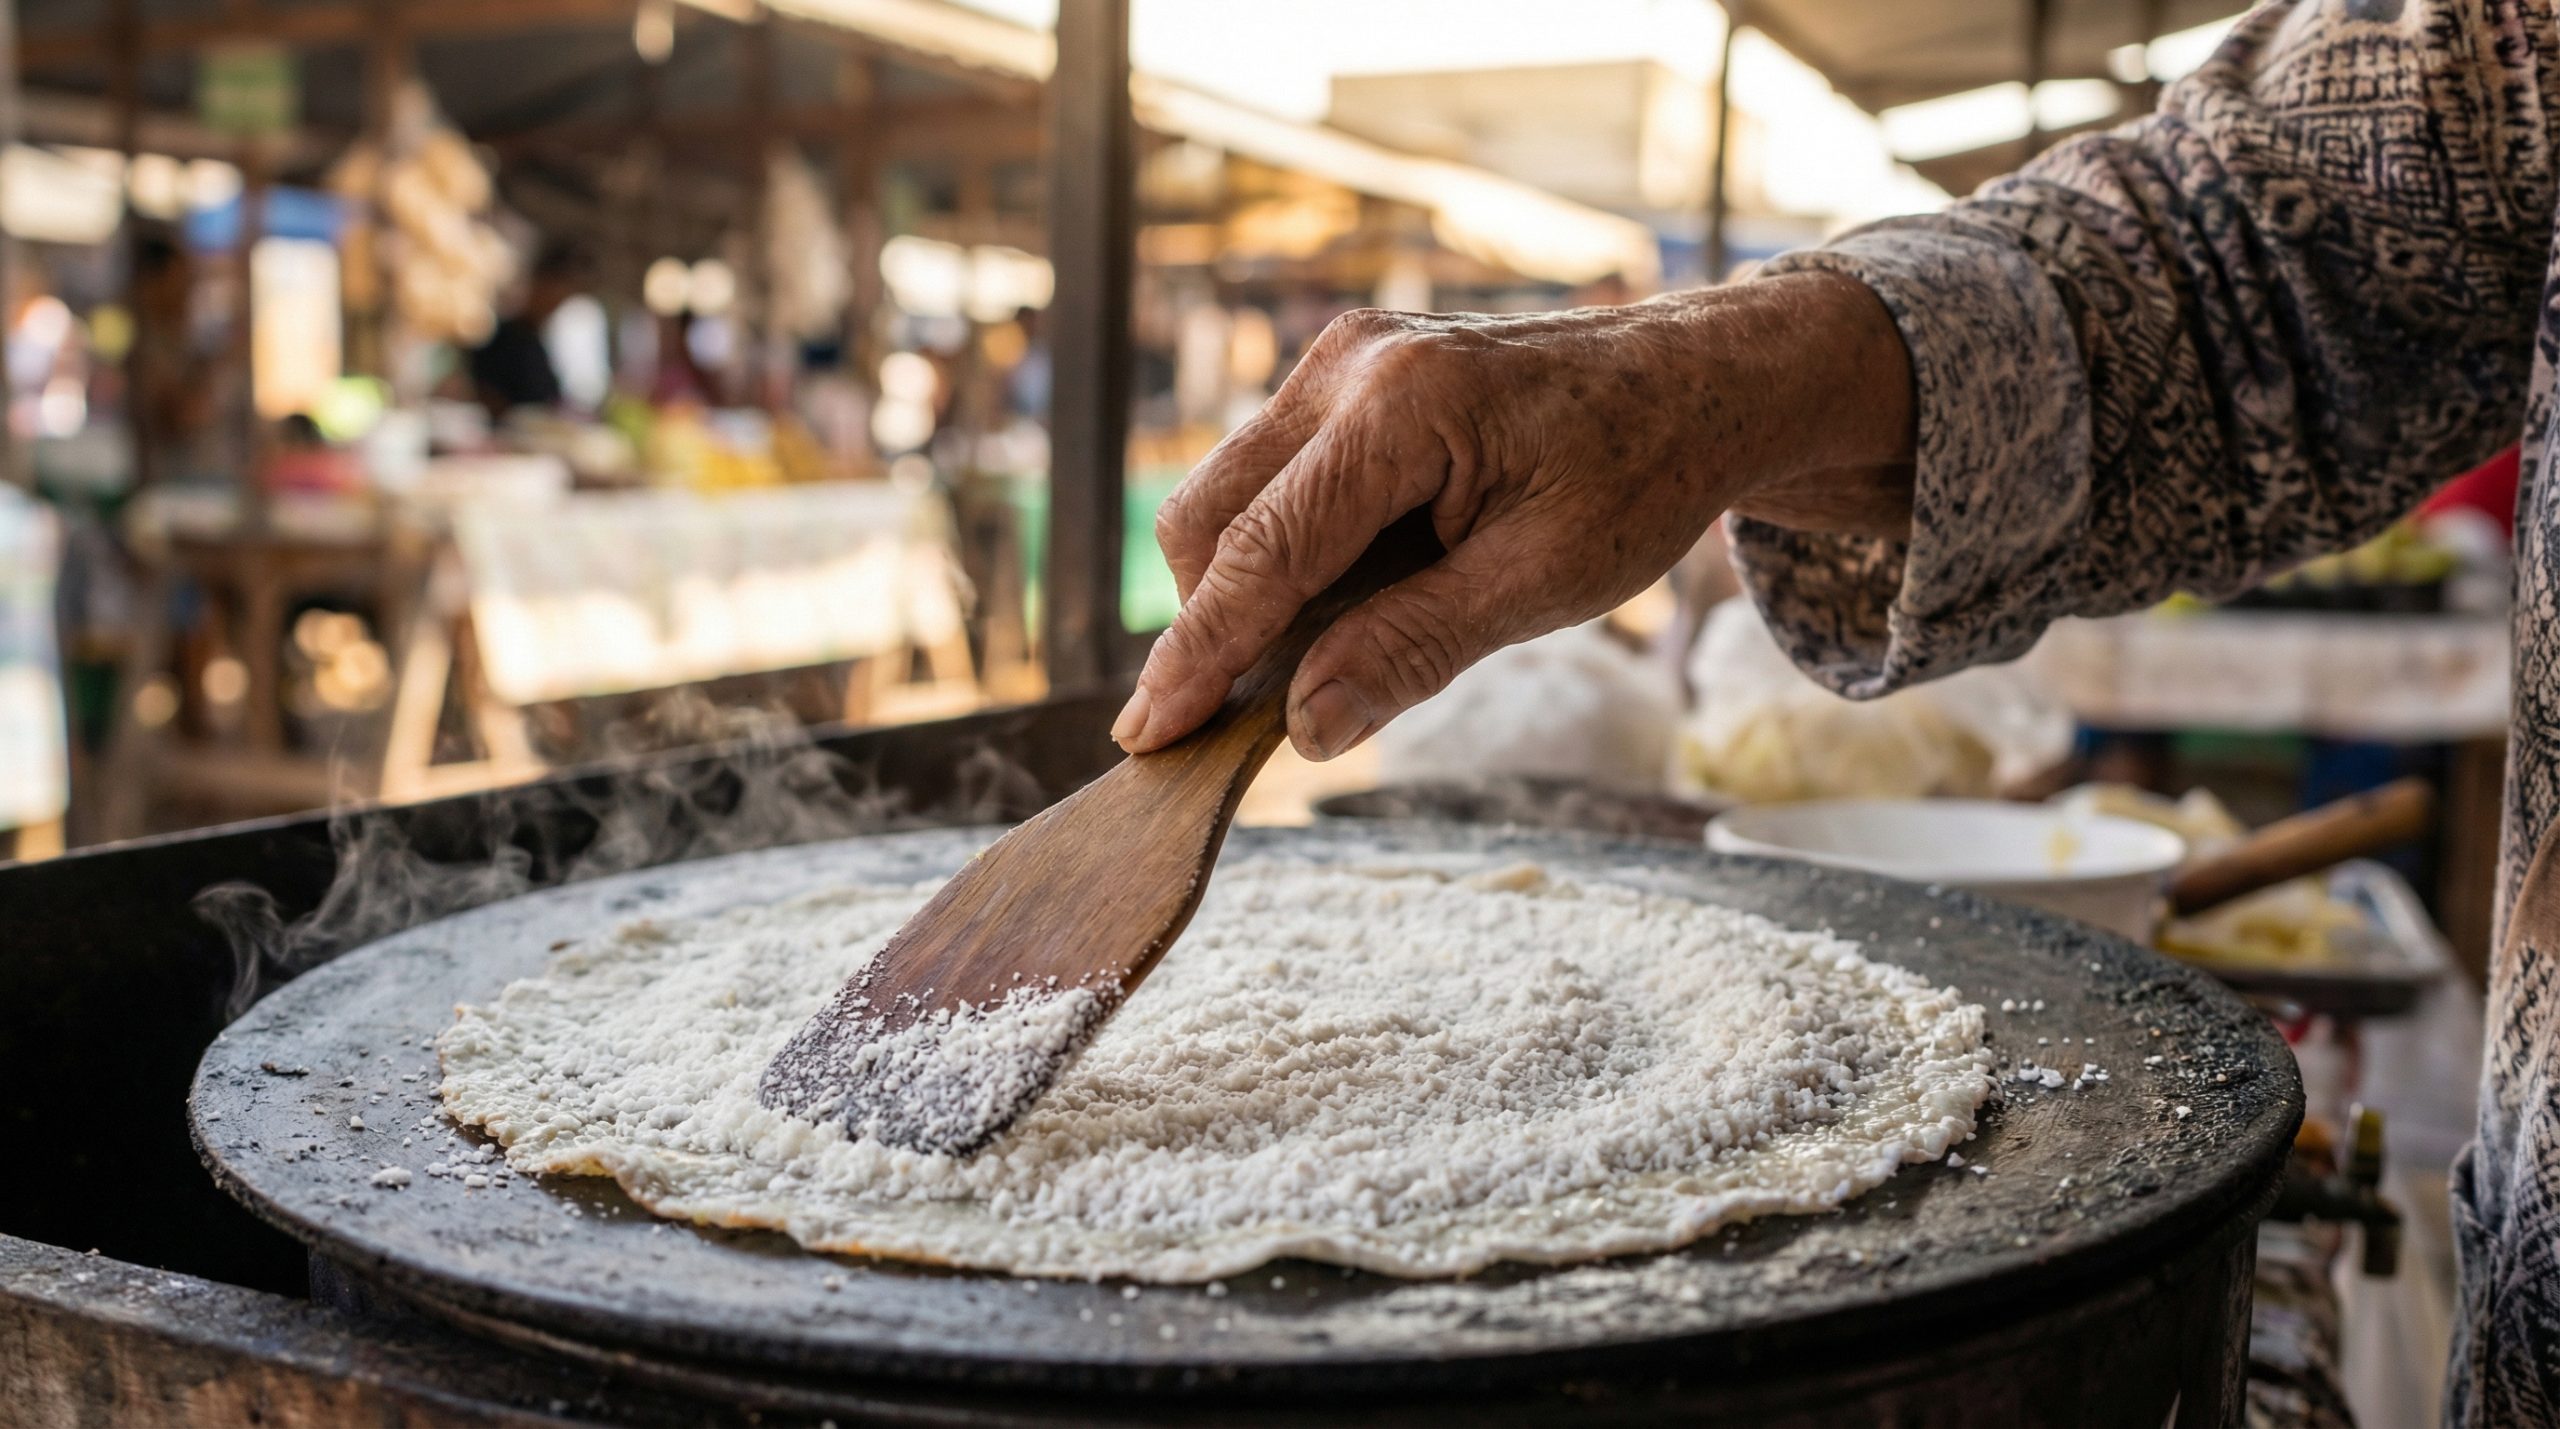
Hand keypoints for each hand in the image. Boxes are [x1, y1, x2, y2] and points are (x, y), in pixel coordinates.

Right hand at [1115, 269, 1916, 759]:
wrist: (1695, 383)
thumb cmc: (1639, 475)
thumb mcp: (1544, 584)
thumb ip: (1415, 648)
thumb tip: (1304, 728)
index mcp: (1404, 406)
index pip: (1263, 549)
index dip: (1200, 653)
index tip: (1147, 736)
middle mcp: (1349, 364)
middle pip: (1209, 516)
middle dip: (1210, 625)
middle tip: (1233, 727)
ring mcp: (1338, 360)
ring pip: (1226, 497)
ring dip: (1247, 591)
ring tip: (1322, 659)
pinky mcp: (1343, 378)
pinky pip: (1270, 478)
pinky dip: (1282, 553)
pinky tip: (1348, 601)